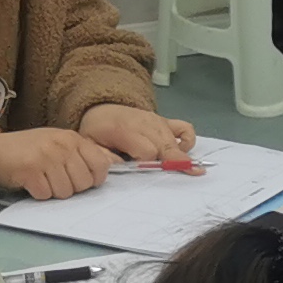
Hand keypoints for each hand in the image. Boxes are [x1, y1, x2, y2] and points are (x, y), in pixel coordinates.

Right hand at [0, 126, 118, 199]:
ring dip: (53, 192)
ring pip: (65, 192)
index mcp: (73, 139)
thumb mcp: (60, 144)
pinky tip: (30, 182)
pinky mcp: (30, 171)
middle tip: (54, 178)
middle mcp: (62, 145)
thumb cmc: (29, 150)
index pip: (101, 165)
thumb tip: (116, 164)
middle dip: (70, 188)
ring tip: (42, 179)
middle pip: (83, 183)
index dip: (94, 179)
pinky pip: (45, 194)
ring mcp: (46, 157)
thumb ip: (84, 153)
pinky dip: (38, 194)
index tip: (81, 179)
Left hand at [80, 102, 196, 163]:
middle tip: (191, 173)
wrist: (102, 109)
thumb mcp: (90, 145)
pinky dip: (188, 140)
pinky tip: (182, 151)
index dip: (147, 162)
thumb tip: (122, 168)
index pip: (146, 150)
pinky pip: (184, 129)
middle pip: (164, 146)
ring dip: (181, 156)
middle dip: (173, 161)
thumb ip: (103, 158)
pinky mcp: (165, 121)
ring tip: (191, 169)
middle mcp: (144, 123)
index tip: (143, 170)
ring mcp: (157, 121)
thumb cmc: (97, 131)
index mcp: (123, 129)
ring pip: (174, 141)